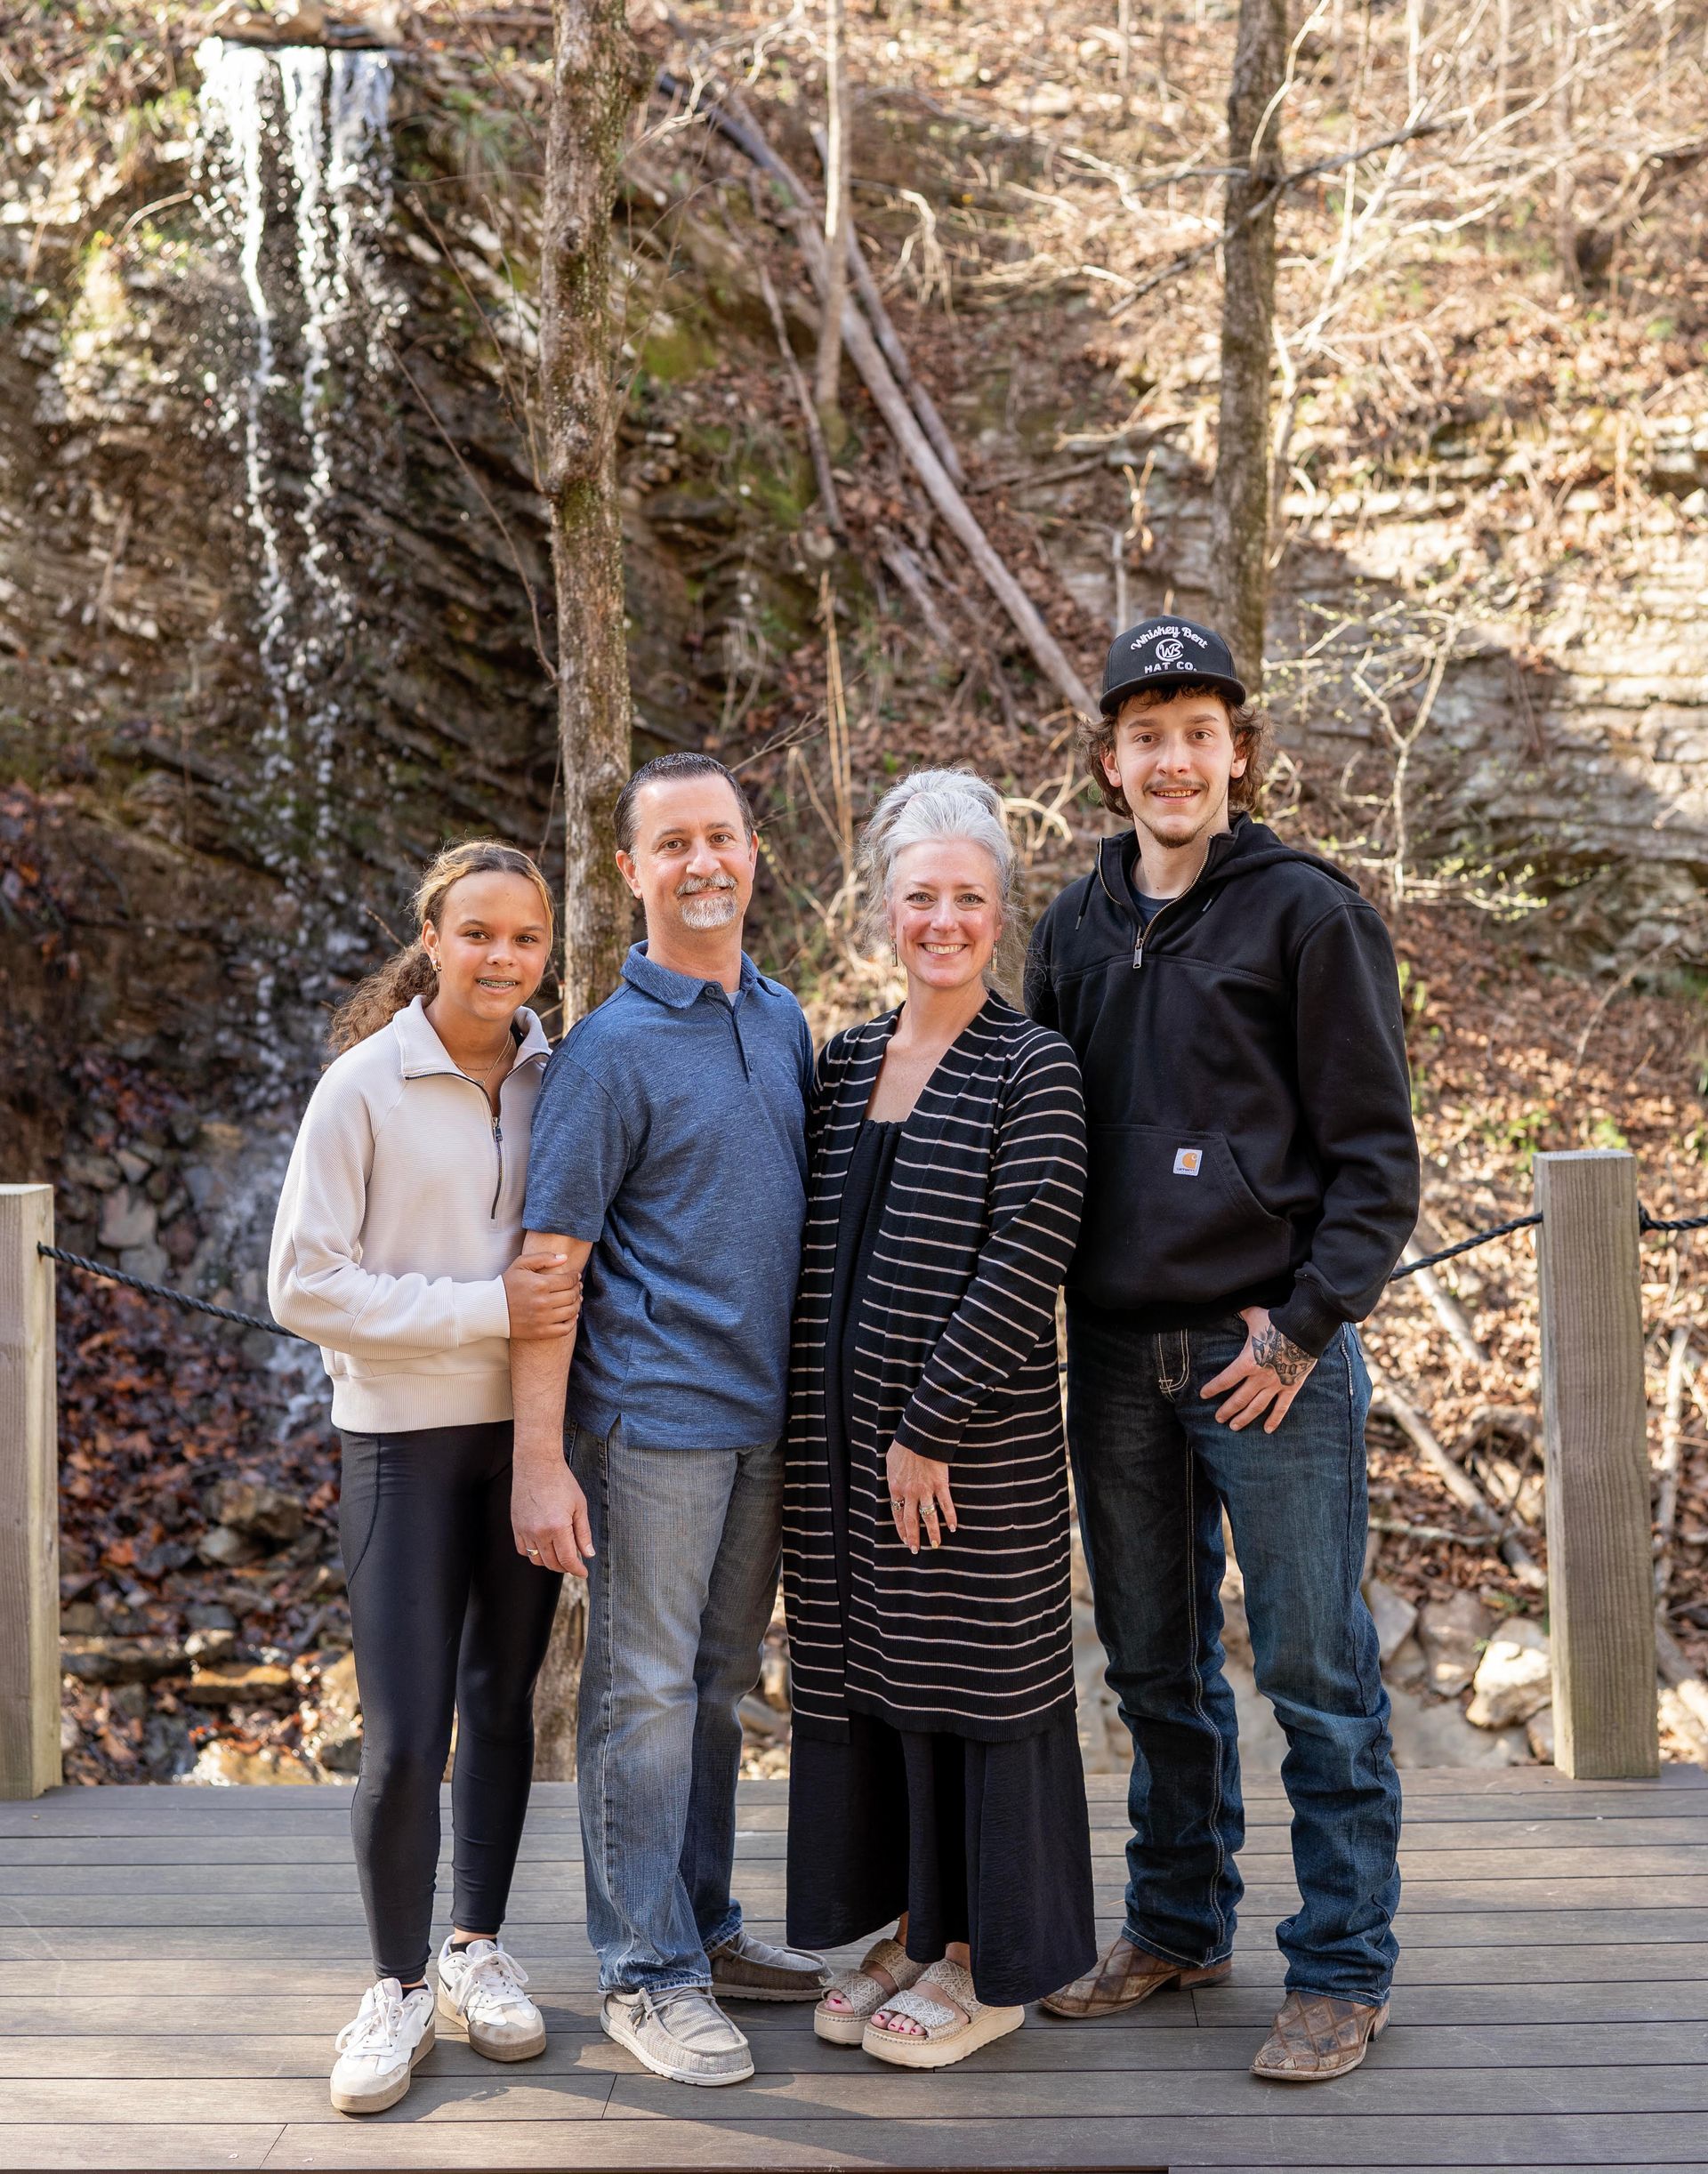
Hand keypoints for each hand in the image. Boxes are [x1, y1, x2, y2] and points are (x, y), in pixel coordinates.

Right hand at [503, 1251, 580, 1340]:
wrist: (490, 1309)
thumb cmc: (507, 1285)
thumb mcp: (521, 1264)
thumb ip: (543, 1257)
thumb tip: (565, 1257)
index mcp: (540, 1284)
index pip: (569, 1281)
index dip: (575, 1277)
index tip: (575, 1277)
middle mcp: (543, 1302)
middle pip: (572, 1295)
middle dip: (577, 1289)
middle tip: (576, 1287)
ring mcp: (542, 1319)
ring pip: (572, 1311)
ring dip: (577, 1304)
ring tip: (575, 1299)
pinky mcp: (540, 1332)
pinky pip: (565, 1329)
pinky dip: (572, 1322)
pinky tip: (570, 1315)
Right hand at [512, 1457, 594, 1575]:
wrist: (537, 1464)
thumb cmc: (561, 1482)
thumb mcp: (579, 1506)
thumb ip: (583, 1533)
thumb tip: (588, 1554)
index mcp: (558, 1527)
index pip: (567, 1559)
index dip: (577, 1570)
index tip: (583, 1573)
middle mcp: (539, 1532)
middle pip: (552, 1563)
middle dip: (565, 1567)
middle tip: (575, 1563)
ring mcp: (524, 1530)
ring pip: (536, 1559)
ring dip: (549, 1562)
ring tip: (560, 1555)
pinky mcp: (515, 1525)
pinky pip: (522, 1549)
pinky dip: (533, 1554)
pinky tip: (543, 1547)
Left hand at [886, 1443, 956, 1555]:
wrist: (919, 1436)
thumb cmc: (904, 1446)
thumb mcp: (891, 1463)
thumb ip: (893, 1477)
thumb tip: (895, 1482)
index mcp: (896, 1488)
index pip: (897, 1514)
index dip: (901, 1528)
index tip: (905, 1539)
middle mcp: (910, 1492)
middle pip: (911, 1520)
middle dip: (914, 1537)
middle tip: (916, 1550)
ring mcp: (925, 1489)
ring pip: (929, 1516)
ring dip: (933, 1532)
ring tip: (936, 1544)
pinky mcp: (940, 1484)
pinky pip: (945, 1504)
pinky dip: (950, 1516)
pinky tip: (953, 1527)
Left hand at [1200, 1306, 1317, 1433]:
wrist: (1305, 1329)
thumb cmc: (1278, 1322)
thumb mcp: (1255, 1316)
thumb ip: (1242, 1313)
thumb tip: (1233, 1305)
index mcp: (1247, 1362)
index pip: (1225, 1379)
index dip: (1213, 1388)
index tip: (1203, 1395)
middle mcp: (1259, 1377)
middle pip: (1239, 1398)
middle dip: (1227, 1410)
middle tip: (1218, 1419)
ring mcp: (1276, 1384)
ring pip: (1257, 1407)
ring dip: (1244, 1418)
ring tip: (1234, 1427)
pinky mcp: (1291, 1387)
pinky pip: (1282, 1408)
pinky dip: (1275, 1419)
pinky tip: (1267, 1430)